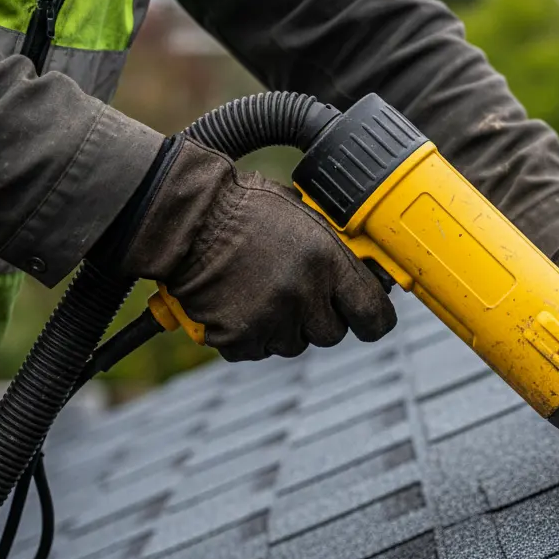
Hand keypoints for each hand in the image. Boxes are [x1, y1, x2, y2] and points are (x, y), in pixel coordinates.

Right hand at [101, 136, 395, 360]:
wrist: (185, 217)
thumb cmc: (244, 208)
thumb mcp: (305, 217)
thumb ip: (336, 252)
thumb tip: (366, 272)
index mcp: (327, 262)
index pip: (374, 315)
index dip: (373, 320)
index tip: (368, 319)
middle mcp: (304, 295)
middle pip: (332, 333)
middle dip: (318, 317)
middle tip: (295, 291)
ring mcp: (270, 319)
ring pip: (294, 343)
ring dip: (283, 325)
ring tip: (258, 288)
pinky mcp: (238, 338)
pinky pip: (257, 349)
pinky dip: (249, 333)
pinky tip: (237, 301)